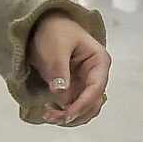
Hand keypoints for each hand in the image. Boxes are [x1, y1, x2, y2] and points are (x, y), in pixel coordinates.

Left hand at [29, 10, 109, 125]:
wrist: (43, 25)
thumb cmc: (55, 30)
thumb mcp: (56, 47)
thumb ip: (59, 69)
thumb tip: (60, 92)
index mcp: (99, 61)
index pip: (96, 89)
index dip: (82, 104)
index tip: (66, 115)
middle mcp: (96, 75)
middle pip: (92, 104)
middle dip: (74, 114)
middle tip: (52, 116)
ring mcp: (85, 83)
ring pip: (84, 109)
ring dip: (68, 117)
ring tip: (48, 114)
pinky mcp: (73, 89)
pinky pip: (72, 107)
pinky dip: (62, 113)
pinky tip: (50, 110)